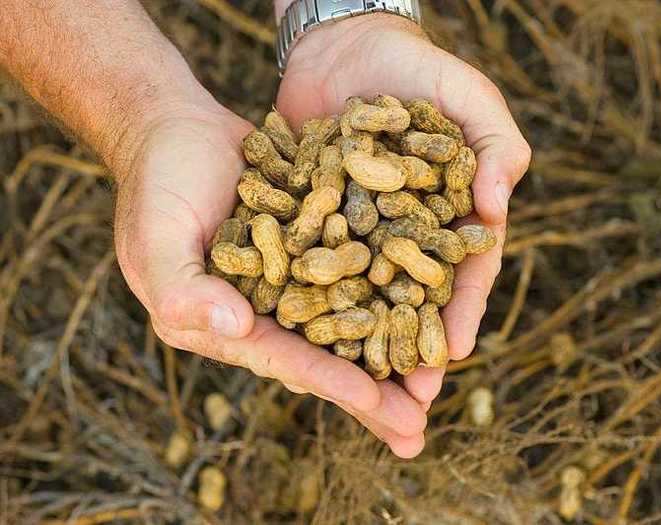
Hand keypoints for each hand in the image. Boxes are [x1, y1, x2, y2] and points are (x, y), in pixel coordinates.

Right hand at [112, 102, 426, 457]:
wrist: (178, 128)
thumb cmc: (157, 182)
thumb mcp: (156, 237)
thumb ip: (184, 288)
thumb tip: (236, 329)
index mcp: (222, 323)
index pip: (281, 358)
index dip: (328, 380)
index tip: (377, 403)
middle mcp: (262, 309)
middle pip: (324, 356)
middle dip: (370, 395)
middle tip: (417, 429)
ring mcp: (293, 276)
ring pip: (349, 321)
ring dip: (390, 352)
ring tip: (435, 382)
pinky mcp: (315, 242)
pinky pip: (357, 269)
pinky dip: (390, 287)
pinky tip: (431, 306)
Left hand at [278, 14, 530, 420]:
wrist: (343, 46)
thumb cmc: (415, 69)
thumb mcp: (467, 96)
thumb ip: (495, 144)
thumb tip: (496, 203)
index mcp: (448, 215)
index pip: (463, 273)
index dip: (462, 311)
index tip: (457, 352)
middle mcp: (401, 235)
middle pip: (411, 300)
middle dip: (411, 349)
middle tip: (411, 401)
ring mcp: (356, 234)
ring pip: (360, 297)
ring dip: (362, 345)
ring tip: (357, 391)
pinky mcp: (312, 224)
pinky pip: (312, 268)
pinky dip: (310, 302)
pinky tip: (302, 337)